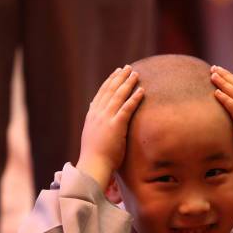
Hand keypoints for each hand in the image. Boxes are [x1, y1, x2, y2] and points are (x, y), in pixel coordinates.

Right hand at [77, 65, 143, 189]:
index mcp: (92, 115)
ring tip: (136, 74)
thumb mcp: (91, 132)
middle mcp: (98, 113)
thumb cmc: (94, 153)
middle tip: (129, 68)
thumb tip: (92, 107)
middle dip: (120, 77)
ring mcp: (106, 119)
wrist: (93, 165)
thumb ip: (93, 119)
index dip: (111, 81)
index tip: (118, 72)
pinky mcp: (115, 126)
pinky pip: (127, 108)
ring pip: (118, 96)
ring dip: (128, 83)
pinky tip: (142, 91)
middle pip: (110, 90)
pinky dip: (134, 98)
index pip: (102, 93)